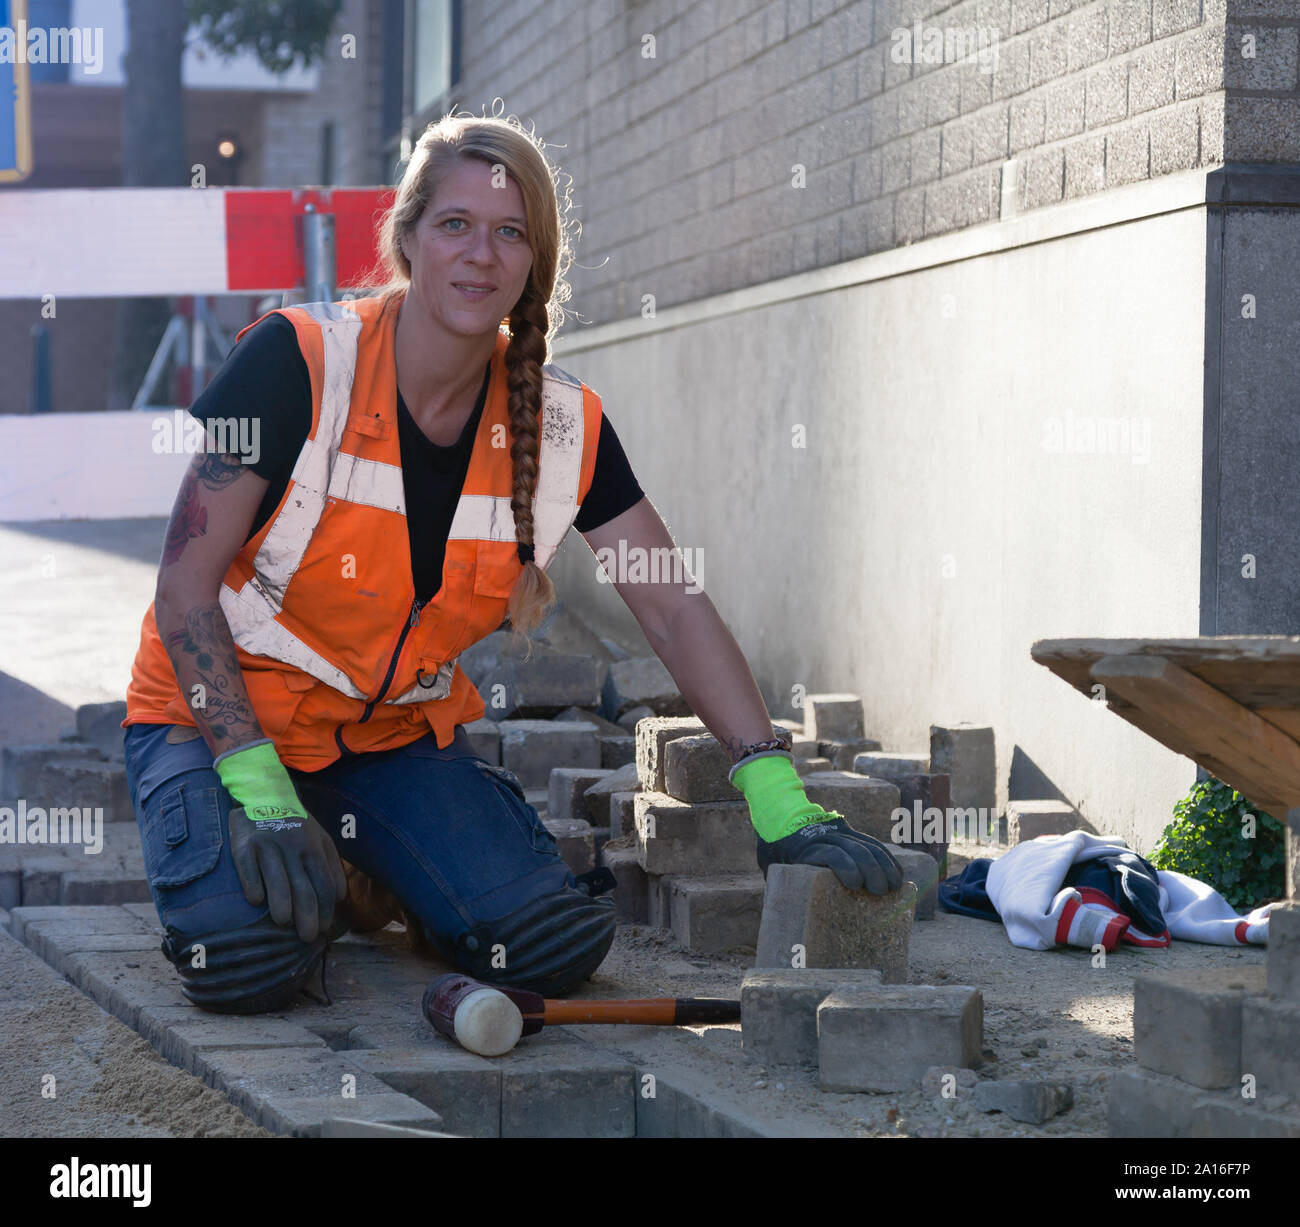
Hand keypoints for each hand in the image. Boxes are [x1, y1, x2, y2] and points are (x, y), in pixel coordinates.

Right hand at [214, 740, 346, 941]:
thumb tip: (341, 897)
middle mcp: (294, 848)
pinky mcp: (245, 844)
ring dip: (281, 904)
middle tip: (307, 937)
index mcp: (315, 848)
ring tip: (283, 923)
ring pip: (278, 880)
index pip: (324, 884)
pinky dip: (253, 884)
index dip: (325, 909)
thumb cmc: (296, 825)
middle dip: (307, 916)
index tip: (324, 929)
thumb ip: (332, 866)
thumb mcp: (321, 839)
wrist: (265, 795)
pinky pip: (248, 868)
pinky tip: (256, 901)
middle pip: (304, 887)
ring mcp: (269, 846)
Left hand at [731, 752, 902, 893]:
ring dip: (885, 866)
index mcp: (805, 848)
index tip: (854, 884)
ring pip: (869, 846)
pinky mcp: (852, 833)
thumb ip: (780, 884)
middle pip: (856, 850)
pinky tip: (896, 875)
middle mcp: (827, 836)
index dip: (846, 867)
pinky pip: (874, 844)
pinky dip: (888, 859)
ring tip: (893, 888)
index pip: (831, 853)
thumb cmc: (775, 852)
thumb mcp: (771, 865)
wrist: (780, 817)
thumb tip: (788, 916)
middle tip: (879, 893)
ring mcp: (841, 832)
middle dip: (872, 871)